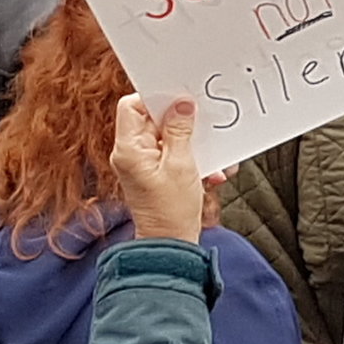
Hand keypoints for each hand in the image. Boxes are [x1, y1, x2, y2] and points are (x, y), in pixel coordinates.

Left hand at [111, 93, 204, 243]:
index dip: (156, 99)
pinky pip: (175, 153)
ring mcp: (143, 163)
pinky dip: (194, 158)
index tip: (181, 100)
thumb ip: (180, 130)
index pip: (132, 106)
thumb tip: (181, 103)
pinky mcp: (156, 172)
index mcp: (129, 149)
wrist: (171, 244)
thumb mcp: (182, 165)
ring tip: (214, 159)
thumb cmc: (171, 211)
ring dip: (194, 144)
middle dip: (183, 123)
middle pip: (154, 120)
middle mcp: (132, 154)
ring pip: (169, 136)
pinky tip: (212, 171)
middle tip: (203, 125)